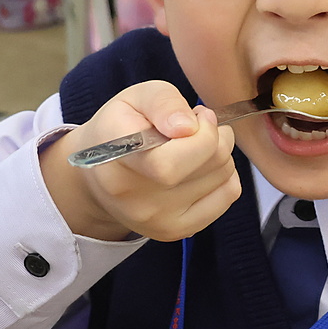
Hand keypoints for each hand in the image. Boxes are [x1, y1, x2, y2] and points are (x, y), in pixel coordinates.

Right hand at [40, 81, 240, 242]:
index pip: (170, 162)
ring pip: (223, 175)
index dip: (200, 133)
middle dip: (216, 134)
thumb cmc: (122, 127)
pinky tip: (202, 167)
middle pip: (209, 162)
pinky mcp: (175, 230)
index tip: (195, 116)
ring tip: (194, 145)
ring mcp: (156, 219)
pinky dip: (224, 175)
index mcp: (116, 157)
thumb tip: (188, 127)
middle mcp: (133, 197)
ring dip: (220, 153)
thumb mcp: (136, 98)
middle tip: (198, 126)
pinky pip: (228, 195)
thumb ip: (163, 102)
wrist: (99, 176)